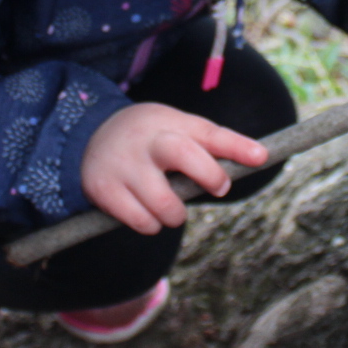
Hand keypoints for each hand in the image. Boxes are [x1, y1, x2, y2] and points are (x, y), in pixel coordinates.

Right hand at [81, 103, 267, 233]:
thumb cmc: (149, 138)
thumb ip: (210, 143)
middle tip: (218, 187)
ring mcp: (124, 165)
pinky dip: (151, 224)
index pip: (207, 132)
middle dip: (210, 176)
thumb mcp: (175, 127)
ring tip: (168, 205)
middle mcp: (146, 140)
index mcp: (168, 122)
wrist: (86, 137)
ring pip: (166, 205)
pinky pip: (142, 222)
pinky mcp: (104, 190)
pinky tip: (145, 211)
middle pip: (186, 155)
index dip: (236, 145)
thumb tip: (258, 157)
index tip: (261, 157)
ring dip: (176, 215)